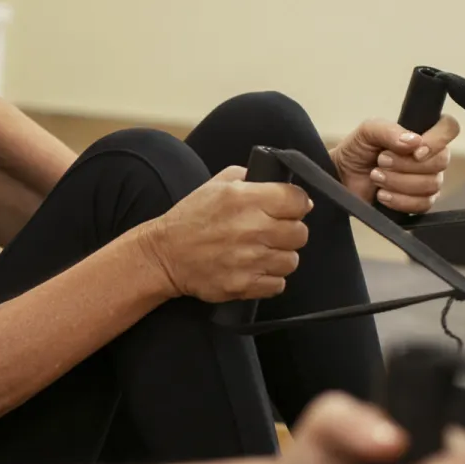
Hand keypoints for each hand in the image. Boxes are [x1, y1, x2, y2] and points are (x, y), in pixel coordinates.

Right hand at [141, 168, 311, 302]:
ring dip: (279, 257)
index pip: (298, 200)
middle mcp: (251, 228)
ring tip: (260, 253)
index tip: (287, 210)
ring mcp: (249, 260)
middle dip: (288, 232)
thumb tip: (283, 185)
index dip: (296, 205)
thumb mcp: (216, 184)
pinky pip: (278, 284)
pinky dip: (269, 279)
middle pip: (300, 233)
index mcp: (246, 199)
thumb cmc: (190, 219)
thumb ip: (252, 178)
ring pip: (291, 261)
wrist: (164, 255)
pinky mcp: (243, 285)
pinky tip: (253, 269)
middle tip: (270, 233)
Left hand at [329, 115, 459, 213]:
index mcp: (423, 134)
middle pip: (441, 161)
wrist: (341, 177)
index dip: (437, 141)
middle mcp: (431, 157)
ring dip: (399, 182)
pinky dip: (400, 200)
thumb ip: (389, 130)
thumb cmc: (357, 150)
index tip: (415, 151)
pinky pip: (423, 205)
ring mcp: (427, 181)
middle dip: (406, 164)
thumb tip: (414, 142)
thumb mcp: (368, 131)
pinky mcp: (418, 203)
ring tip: (376, 177)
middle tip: (380, 162)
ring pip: (432, 184)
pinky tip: (382, 195)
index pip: (449, 128)